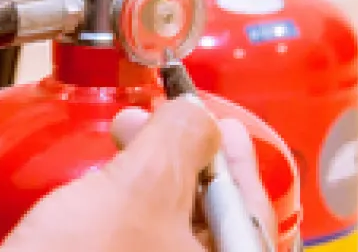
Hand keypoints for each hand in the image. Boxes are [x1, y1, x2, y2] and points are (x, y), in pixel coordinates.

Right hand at [0, 98, 276, 251]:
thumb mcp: (140, 189)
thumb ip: (180, 140)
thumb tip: (195, 118)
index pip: (254, 216)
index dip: (236, 160)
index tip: (219, 124)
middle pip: (213, 228)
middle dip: (185, 166)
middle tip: (164, 128)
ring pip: (170, 242)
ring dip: (152, 189)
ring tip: (124, 148)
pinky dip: (126, 222)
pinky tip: (104, 196)